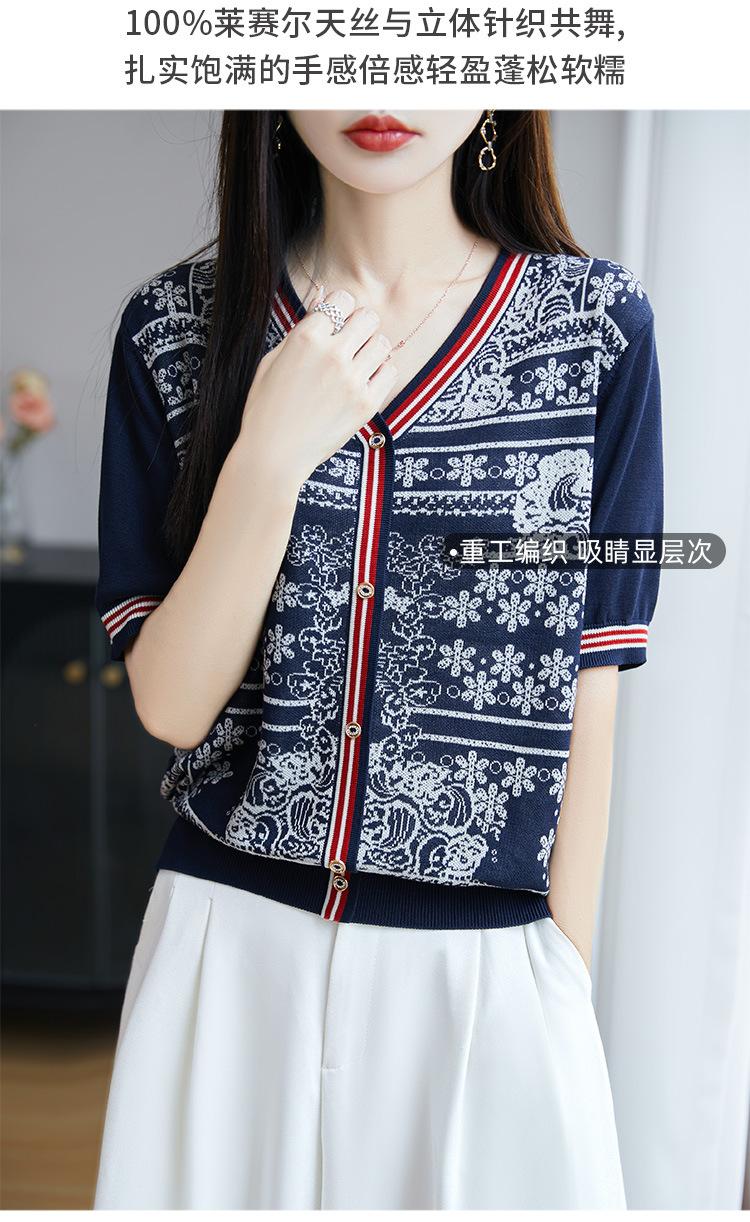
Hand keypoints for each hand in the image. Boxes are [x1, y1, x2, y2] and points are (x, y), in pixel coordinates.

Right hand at [237, 284, 397, 492]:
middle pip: (368, 317)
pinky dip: (381, 373)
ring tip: (358, 363)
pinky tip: (365, 382)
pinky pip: (390, 372)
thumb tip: (322, 299)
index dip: (341, 310)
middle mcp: (332, 354)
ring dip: (372, 349)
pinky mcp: (366, 403)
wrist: (273, 454)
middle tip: (352, 342)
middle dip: (361, 326)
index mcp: (306, 337)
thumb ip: (301, 330)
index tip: (337, 324)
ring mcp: (352, 379)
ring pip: (382, 343)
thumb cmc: (266, 407)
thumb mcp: (272, 360)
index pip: (342, 300)